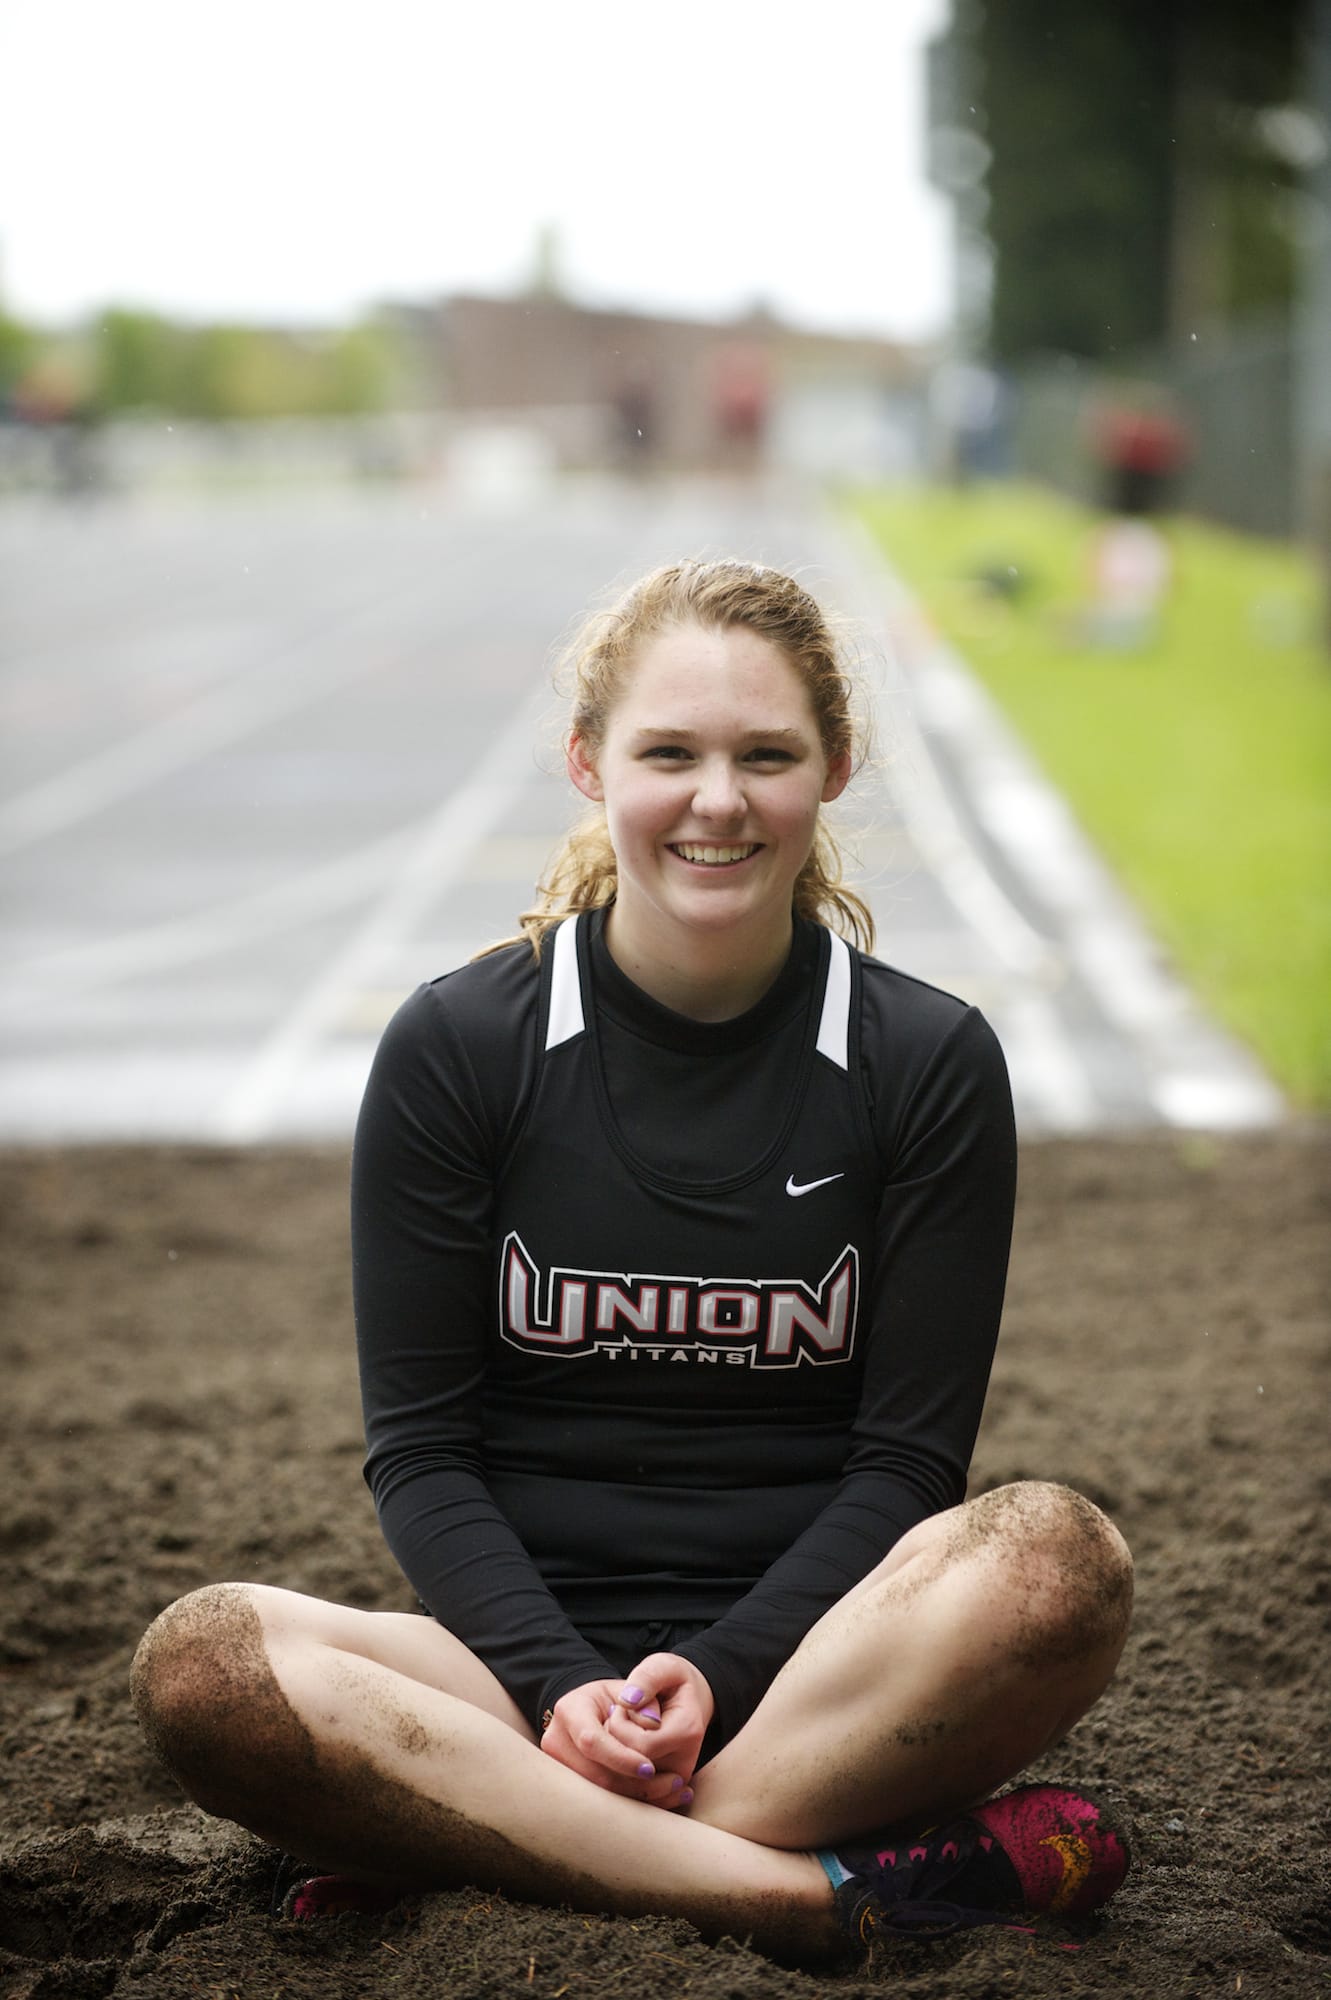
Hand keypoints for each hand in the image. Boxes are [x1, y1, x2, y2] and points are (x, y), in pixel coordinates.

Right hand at [539, 1678, 686, 1807]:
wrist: (596, 1713)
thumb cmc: (618, 1700)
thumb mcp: (632, 1690)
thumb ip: (645, 1700)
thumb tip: (653, 1723)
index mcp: (569, 1710)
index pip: (591, 1741)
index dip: (621, 1759)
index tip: (651, 1767)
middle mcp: (556, 1741)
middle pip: (594, 1776)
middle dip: (635, 1786)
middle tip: (674, 1784)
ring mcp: (558, 1769)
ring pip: (598, 1796)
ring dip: (637, 1799)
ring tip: (674, 1792)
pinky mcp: (568, 1788)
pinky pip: (600, 1804)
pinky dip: (632, 1805)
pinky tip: (662, 1800)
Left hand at [611, 1652, 713, 1792]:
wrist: (689, 1701)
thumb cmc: (672, 1681)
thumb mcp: (662, 1666)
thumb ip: (645, 1678)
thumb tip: (627, 1701)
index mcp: (687, 1732)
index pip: (639, 1744)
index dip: (620, 1723)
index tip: (621, 1704)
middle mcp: (684, 1764)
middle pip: (631, 1766)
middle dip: (615, 1739)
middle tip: (618, 1717)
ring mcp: (675, 1781)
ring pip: (628, 1781)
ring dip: (615, 1755)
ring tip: (623, 1731)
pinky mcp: (664, 1790)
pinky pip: (632, 1791)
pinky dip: (619, 1771)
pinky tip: (623, 1746)